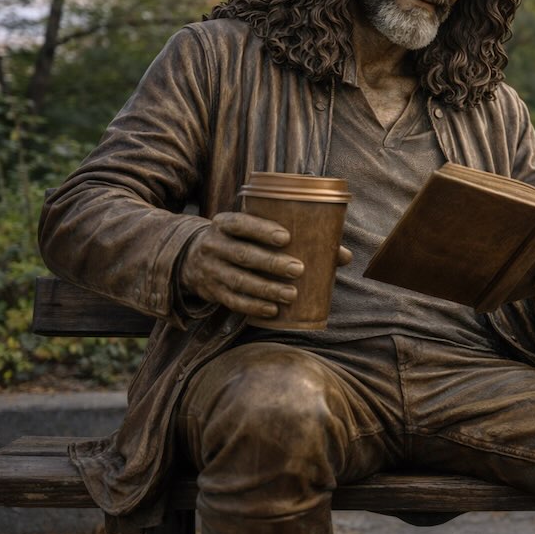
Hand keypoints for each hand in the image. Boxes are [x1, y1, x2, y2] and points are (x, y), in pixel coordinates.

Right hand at [180, 211, 351, 317]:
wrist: (192, 258)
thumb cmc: (241, 241)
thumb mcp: (254, 232)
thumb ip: (294, 237)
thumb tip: (343, 255)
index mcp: (225, 223)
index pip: (241, 223)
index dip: (262, 229)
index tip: (286, 237)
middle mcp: (214, 245)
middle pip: (243, 255)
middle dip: (271, 263)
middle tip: (298, 269)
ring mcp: (210, 269)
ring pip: (238, 281)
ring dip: (266, 289)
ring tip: (291, 294)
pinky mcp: (211, 291)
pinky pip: (232, 301)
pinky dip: (252, 306)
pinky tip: (272, 310)